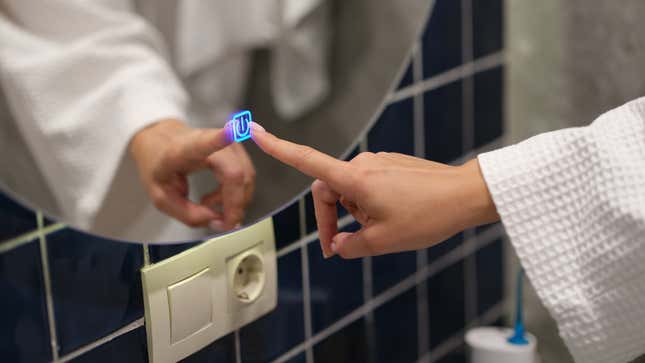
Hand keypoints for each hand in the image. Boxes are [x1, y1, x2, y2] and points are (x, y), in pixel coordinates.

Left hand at [129, 119, 254, 229]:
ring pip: (245, 178)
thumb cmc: (159, 166)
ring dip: (235, 201)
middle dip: (234, 205)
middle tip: (221, 224)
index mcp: (184, 150)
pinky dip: (236, 195)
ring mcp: (227, 142)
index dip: (220, 139)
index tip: (231, 132)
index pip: (204, 143)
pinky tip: (218, 199)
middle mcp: (210, 141)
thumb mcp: (161, 197)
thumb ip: (188, 214)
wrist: (162, 143)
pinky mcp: (236, 149)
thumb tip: (216, 220)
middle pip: (236, 174)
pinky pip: (245, 178)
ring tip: (211, 207)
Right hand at [250, 122, 498, 258]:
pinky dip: (368, 205)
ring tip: (381, 231)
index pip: (307, 161)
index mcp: (355, 179)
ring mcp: (379, 163)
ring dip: (354, 214)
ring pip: (350, 190)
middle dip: (330, 219)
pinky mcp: (392, 166)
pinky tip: (392, 219)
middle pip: (327, 190)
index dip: (278, 147)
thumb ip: (352, 245)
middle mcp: (363, 165)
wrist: (465, 195)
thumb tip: (339, 245)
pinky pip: (368, 185)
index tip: (254, 131)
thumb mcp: (384, 241)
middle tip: (341, 247)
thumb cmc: (427, 216)